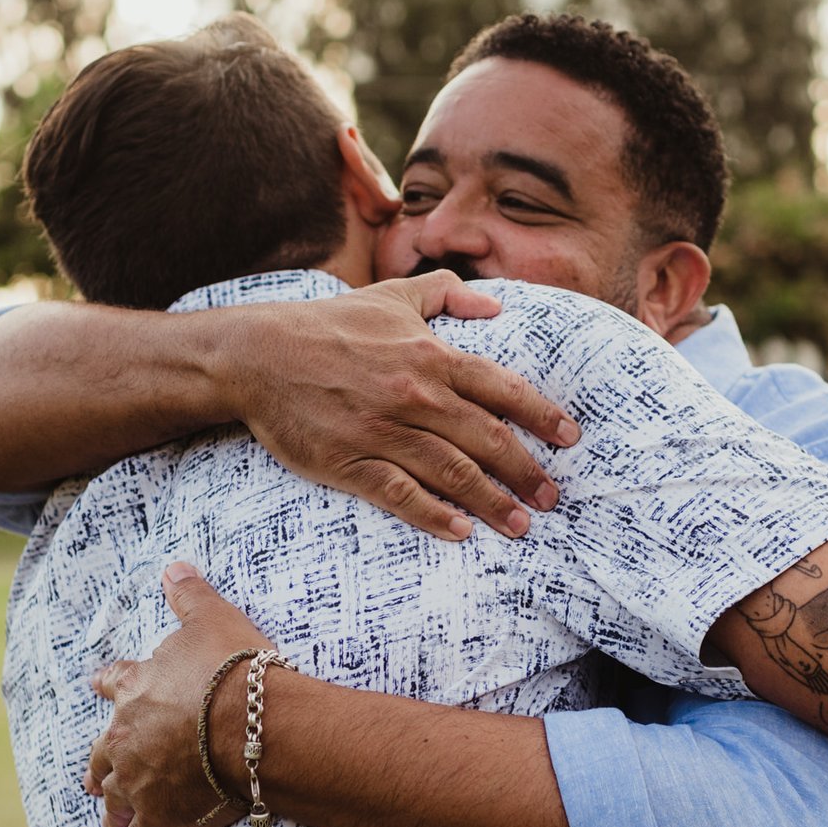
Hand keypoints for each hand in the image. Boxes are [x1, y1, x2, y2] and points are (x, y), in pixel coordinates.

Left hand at [84, 562, 275, 826]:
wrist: (249, 722)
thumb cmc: (231, 668)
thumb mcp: (210, 618)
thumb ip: (189, 594)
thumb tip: (173, 565)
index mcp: (134, 689)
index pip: (113, 681)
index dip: (110, 683)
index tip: (101, 684)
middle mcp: (125, 738)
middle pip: (103, 754)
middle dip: (100, 766)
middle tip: (94, 780)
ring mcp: (140, 781)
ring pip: (117, 799)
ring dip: (115, 809)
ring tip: (112, 822)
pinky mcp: (161, 817)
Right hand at [225, 273, 582, 541]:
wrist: (256, 355)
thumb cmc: (327, 326)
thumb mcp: (389, 296)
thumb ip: (445, 294)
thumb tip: (496, 305)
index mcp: (429, 355)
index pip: (501, 388)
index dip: (540, 415)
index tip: (570, 438)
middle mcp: (414, 393)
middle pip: (486, 437)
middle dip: (526, 470)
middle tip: (553, 498)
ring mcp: (382, 430)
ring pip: (451, 471)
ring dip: (491, 501)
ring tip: (520, 525)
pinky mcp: (349, 461)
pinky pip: (400, 493)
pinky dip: (434, 514)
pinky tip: (461, 532)